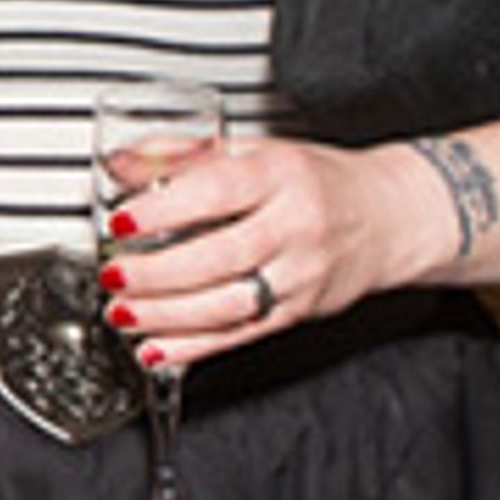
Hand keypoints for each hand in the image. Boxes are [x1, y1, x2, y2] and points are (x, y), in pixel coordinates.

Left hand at [98, 138, 450, 365]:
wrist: (387, 217)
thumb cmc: (316, 181)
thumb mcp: (256, 151)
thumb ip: (185, 155)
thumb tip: (122, 162)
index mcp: (280, 176)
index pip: (217, 193)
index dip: (164, 210)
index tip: (121, 221)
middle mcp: (294, 227)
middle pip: (218, 256)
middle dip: (156, 273)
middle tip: (113, 275)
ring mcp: (298, 275)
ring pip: (227, 305)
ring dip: (166, 316)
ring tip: (122, 313)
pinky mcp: (297, 313)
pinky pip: (240, 336)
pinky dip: (192, 348)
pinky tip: (156, 348)